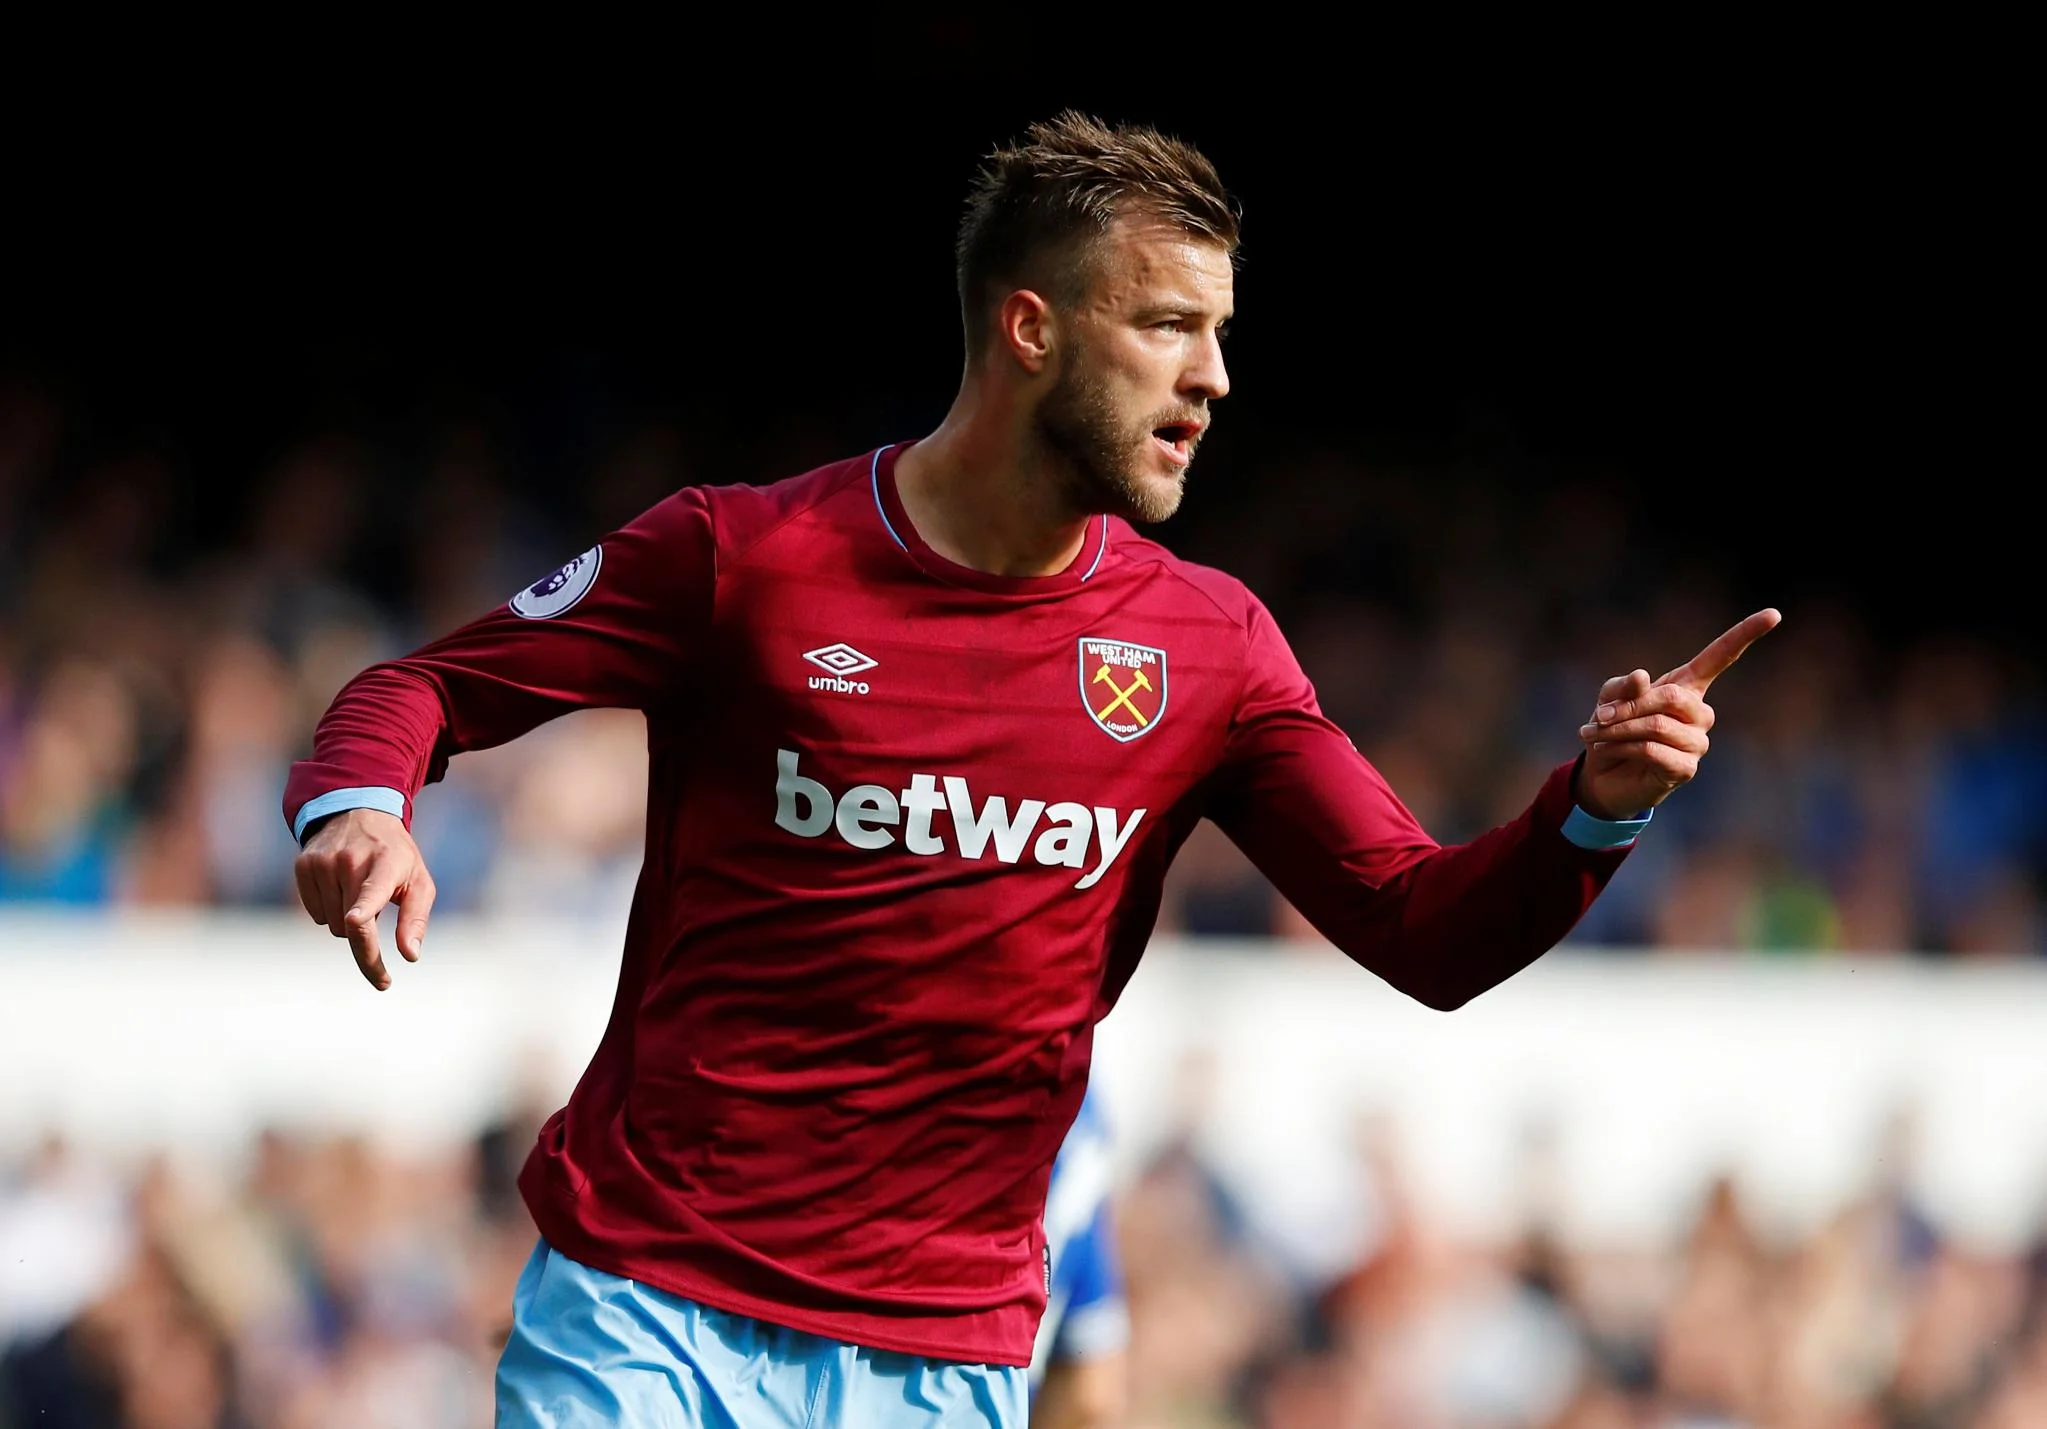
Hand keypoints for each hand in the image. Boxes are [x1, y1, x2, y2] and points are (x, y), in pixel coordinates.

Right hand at [292, 807, 436, 989]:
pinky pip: (315, 915)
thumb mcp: (418, 881)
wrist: (358, 813)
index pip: (372, 890)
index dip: (363, 908)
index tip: (354, 920)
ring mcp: (323, 862)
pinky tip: (340, 889)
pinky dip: (330, 912)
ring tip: (359, 892)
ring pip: (333, 925)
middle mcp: (351, 860)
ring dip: (348, 922)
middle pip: (351, 926)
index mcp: (386, 863)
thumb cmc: (396, 857)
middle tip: (379, 955)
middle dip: (366, 944)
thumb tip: (410, 955)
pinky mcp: (303, 866)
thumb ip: (415, 919)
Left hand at [1576, 608, 1781, 819]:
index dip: (1745, 634)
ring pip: (1658, 726)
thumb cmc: (1611, 730)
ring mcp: (1697, 742)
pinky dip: (1622, 748)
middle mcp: (1699, 713)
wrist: (1601, 775)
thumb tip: (1642, 677)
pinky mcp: (1685, 768)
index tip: (1774, 614)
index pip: (1721, 657)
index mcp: (1687, 686)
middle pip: (1672, 697)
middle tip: (1600, 716)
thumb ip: (1623, 687)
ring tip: (1595, 735)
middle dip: (1630, 705)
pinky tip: (1607, 751)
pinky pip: (1652, 750)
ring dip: (1619, 730)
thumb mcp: (1609, 699)